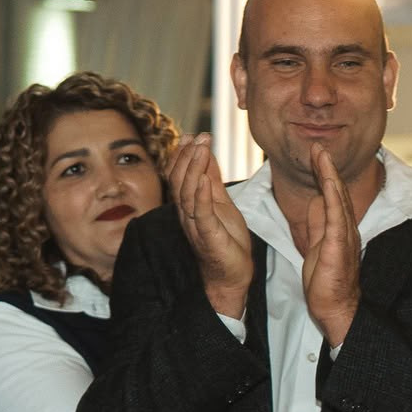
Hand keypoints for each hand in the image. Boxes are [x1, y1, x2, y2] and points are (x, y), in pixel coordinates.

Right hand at [170, 133, 252, 316]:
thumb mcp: (222, 203)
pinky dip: (201, 195)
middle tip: (199, 137)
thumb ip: (212, 179)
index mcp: (189, 205)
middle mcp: (187, 214)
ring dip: (193, 168)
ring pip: (186, 193)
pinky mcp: (208, 236)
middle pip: (179, 180)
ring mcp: (195, 225)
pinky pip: (201, 213)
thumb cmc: (226, 241)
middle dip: (188, 156)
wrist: (232, 276)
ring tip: (201, 149)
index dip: (183, 155)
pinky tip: (203, 179)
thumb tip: (206, 153)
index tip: (192, 135)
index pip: (179, 175)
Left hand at [298, 145, 362, 344]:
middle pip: (336, 191)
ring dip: (329, 174)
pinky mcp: (339, 243)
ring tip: (321, 154)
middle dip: (326, 166)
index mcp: (339, 227)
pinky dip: (331, 194)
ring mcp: (345, 234)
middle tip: (318, 145)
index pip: (331, 195)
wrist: (335, 306)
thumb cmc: (326, 281)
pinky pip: (336, 214)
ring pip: (337, 198)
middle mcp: (346, 227)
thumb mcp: (317, 244)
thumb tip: (315, 201)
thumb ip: (318, 222)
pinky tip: (327, 180)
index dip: (324, 174)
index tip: (315, 154)